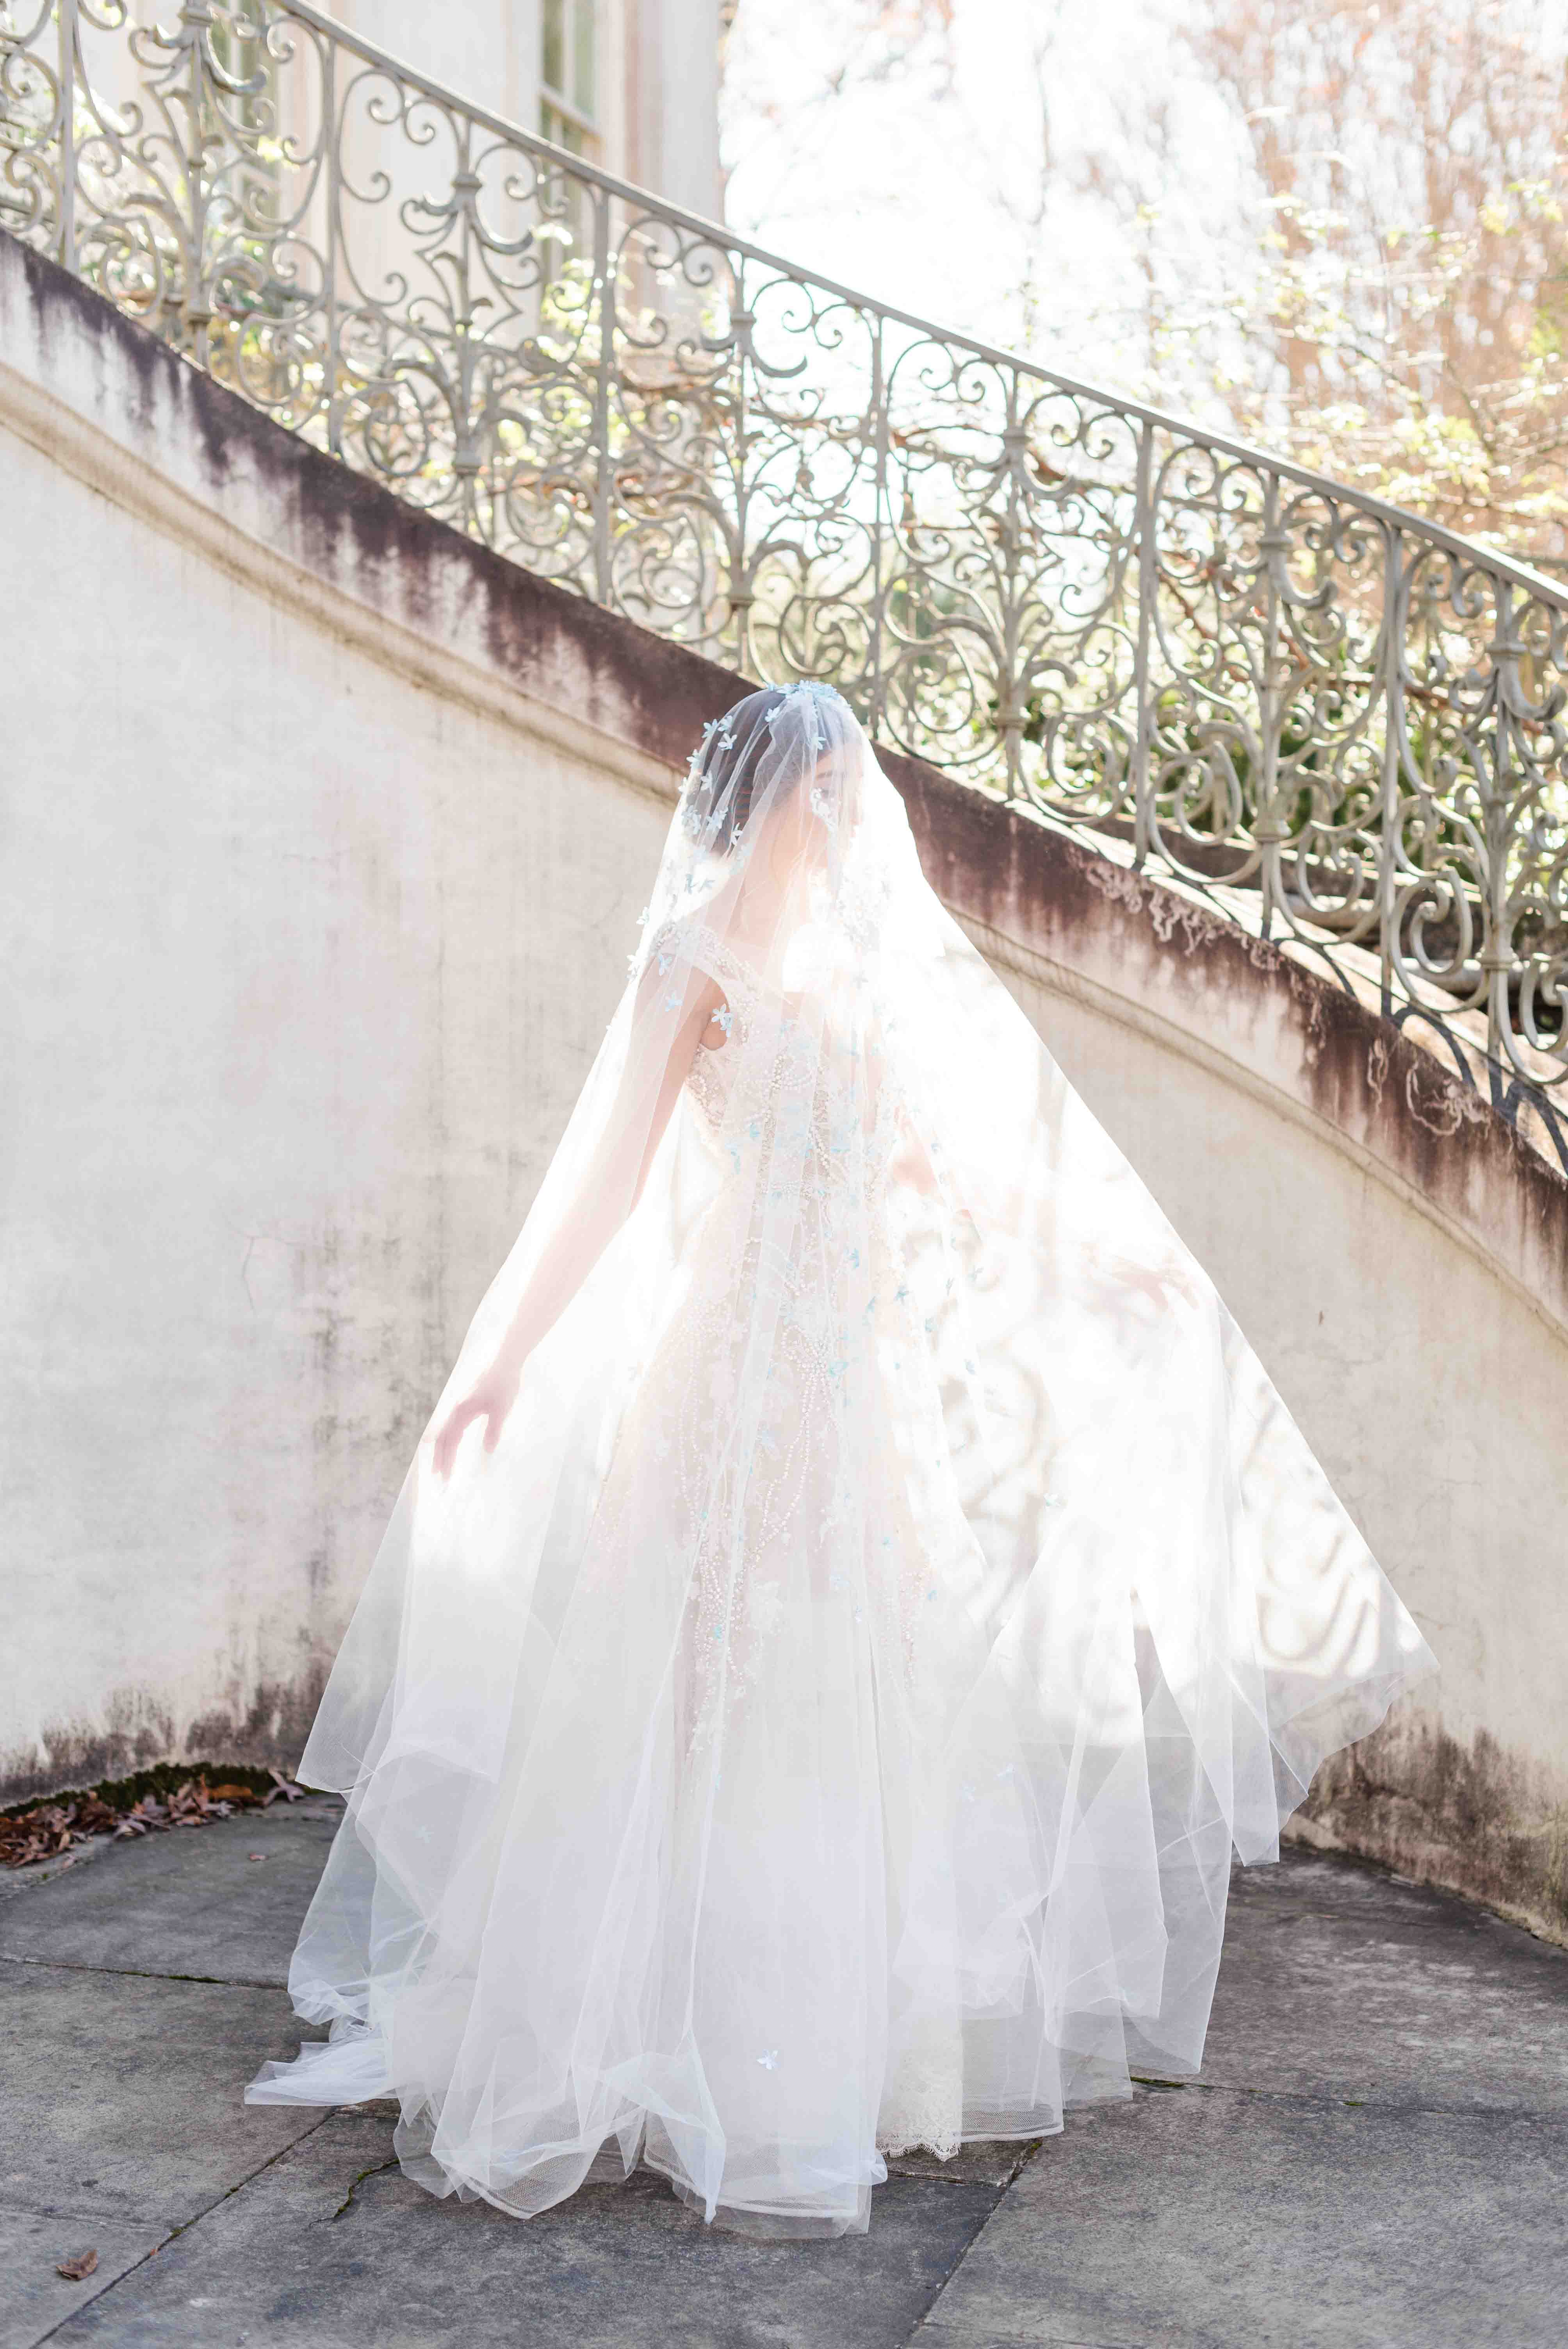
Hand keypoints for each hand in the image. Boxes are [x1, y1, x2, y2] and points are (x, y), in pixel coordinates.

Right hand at [431, 1357, 522, 1479]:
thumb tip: (487, 1451)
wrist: (504, 1362)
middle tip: (438, 1477)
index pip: (451, 1441)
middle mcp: (456, 1409)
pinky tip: (449, 1442)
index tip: (445, 1477)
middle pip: (442, 1438)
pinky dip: (446, 1437)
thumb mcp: (502, 1409)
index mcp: (462, 1411)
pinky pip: (450, 1424)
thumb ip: (494, 1430)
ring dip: (441, 1448)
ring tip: (438, 1465)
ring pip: (444, 1431)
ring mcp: (458, 1406)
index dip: (448, 1460)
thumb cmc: (504, 1385)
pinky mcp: (464, 1403)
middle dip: (439, 1458)